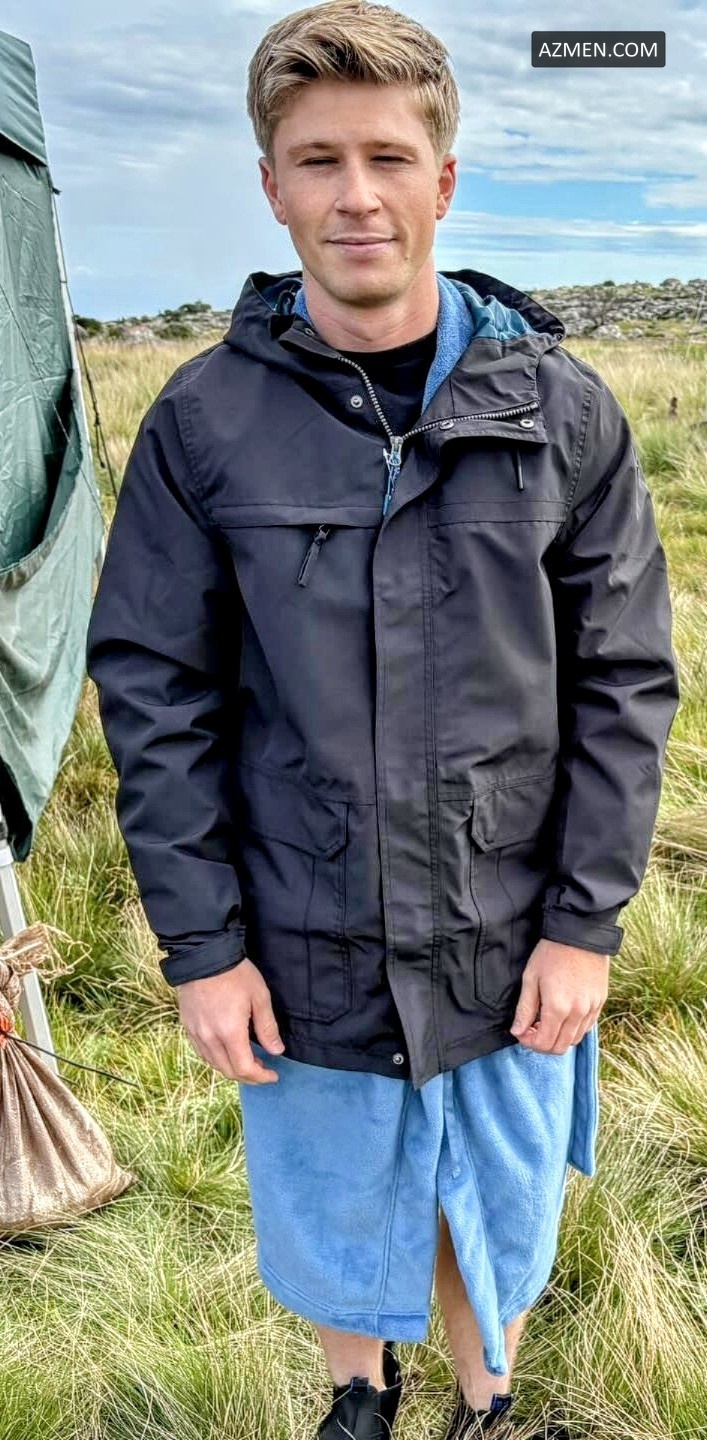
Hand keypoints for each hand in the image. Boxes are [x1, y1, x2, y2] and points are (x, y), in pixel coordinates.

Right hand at [176, 957, 285, 1082]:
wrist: (203, 955)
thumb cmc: (235, 973)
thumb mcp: (259, 997)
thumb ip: (267, 1027)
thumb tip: (276, 1051)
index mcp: (229, 1032)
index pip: (244, 1069)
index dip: (261, 1077)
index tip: (273, 1075)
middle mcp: (210, 1038)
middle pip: (228, 1071)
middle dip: (248, 1076)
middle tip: (263, 1069)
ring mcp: (196, 1033)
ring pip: (214, 1064)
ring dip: (232, 1068)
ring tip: (247, 1060)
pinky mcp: (188, 1026)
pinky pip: (202, 1052)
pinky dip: (217, 1058)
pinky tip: (227, 1050)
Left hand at [509, 938, 609, 1053]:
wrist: (580, 933)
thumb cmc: (551, 953)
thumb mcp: (531, 978)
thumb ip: (525, 1008)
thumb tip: (517, 1031)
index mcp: (558, 1008)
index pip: (544, 1043)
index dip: (529, 1043)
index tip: (522, 1032)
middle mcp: (578, 1013)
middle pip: (560, 1047)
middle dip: (543, 1044)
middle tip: (532, 1029)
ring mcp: (592, 1008)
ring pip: (575, 1039)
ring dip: (559, 1037)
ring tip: (547, 1021)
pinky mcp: (600, 1002)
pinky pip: (587, 1027)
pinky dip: (573, 1029)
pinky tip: (563, 1015)